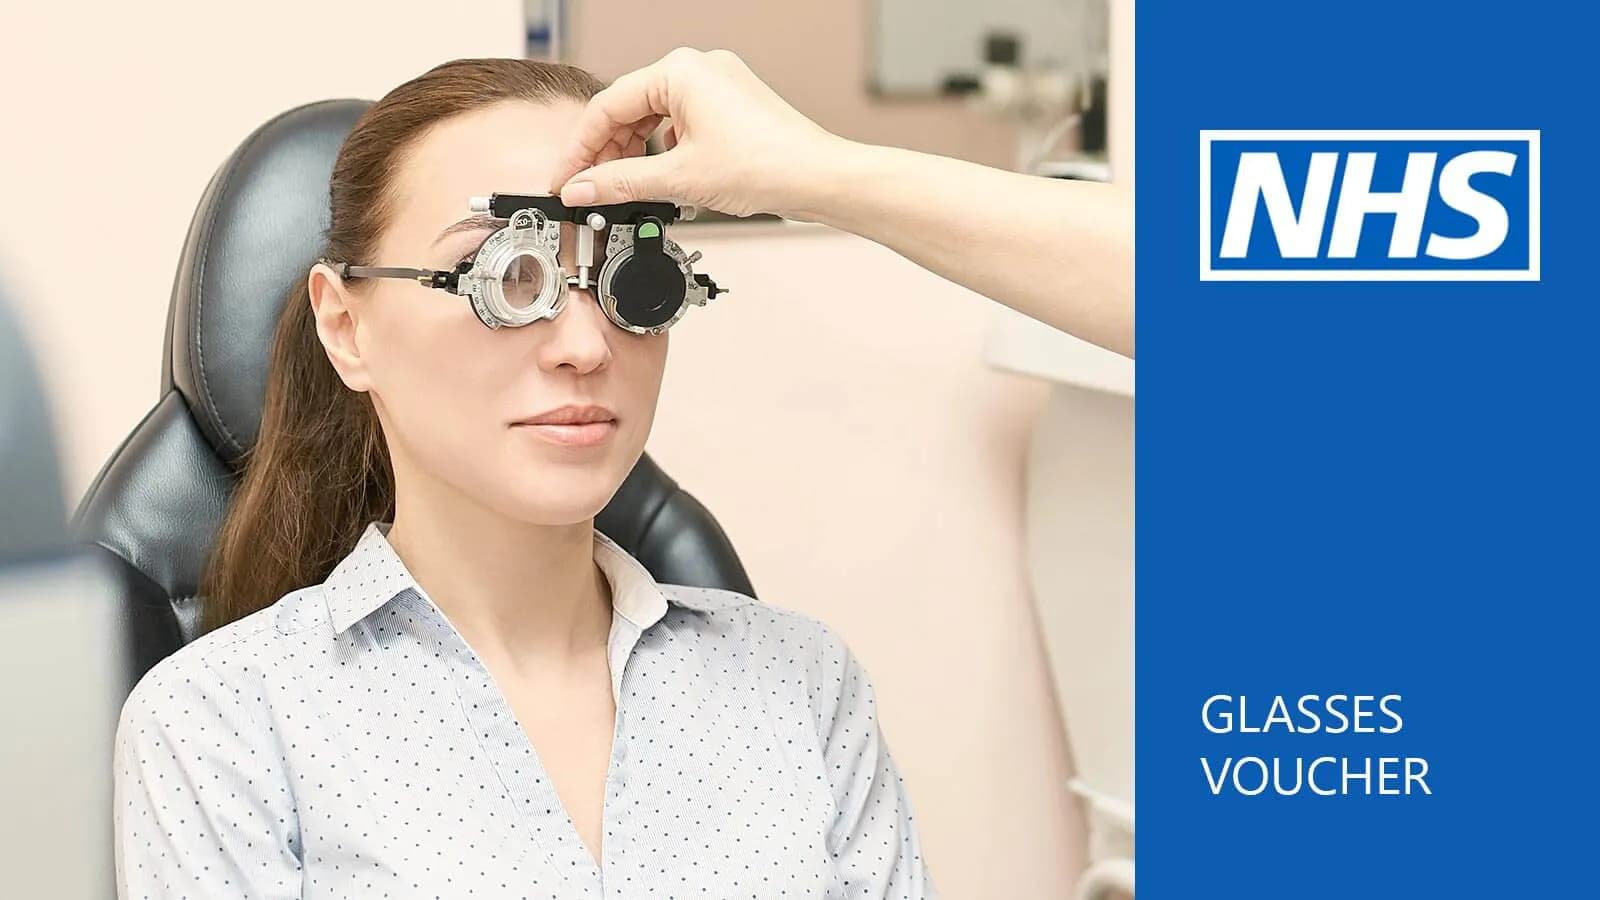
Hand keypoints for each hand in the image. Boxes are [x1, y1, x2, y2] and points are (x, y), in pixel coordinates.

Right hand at [550, 48, 846, 218]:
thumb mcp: (678, 179)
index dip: (580, 149)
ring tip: (626, 189)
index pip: (608, 106)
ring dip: (636, 154)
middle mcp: (699, 68)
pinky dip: (665, 151)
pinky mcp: (731, 106)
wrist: (819, 179)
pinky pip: (682, 123)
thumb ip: (620, 183)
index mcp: (680, 71)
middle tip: (591, 189)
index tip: (565, 180)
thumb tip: (581, 189)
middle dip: (608, 152)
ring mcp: (718, 85)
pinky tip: (662, 180)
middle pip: (630, 109)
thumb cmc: (766, 166)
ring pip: (655, 117)